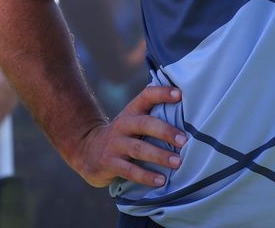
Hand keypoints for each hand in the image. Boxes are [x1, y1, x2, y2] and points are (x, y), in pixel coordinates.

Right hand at [70, 85, 186, 188]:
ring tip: (177, 162)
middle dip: (165, 131)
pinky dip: (146, 176)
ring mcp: (115, 145)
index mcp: (131, 112)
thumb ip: (153, 116)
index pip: (146, 96)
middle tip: (184, 140)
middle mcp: (123, 125)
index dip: (162, 93)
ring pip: (138, 149)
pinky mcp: (110, 164)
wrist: (86, 150)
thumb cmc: (122, 136)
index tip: (180, 95)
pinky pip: (130, 171)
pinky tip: (160, 181)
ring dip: (159, 155)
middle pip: (144, 124)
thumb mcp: (132, 121)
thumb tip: (188, 113)